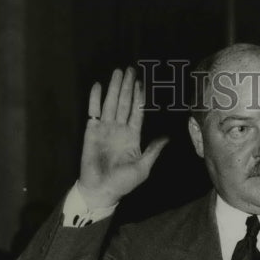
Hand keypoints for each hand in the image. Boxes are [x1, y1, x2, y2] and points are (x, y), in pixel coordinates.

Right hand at [78, 66, 168, 208]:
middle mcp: (119, 129)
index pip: (137, 112)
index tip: (141, 83)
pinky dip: (95, 98)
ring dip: (114, 88)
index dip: (139, 98)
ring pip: (111, 103)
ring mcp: (105, 129)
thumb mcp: (143, 167)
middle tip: (130, 69)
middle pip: (124, 103)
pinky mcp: (91, 130)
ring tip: (118, 72)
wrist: (101, 190)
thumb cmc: (123, 182)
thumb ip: (154, 150)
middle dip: (127, 87)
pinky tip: (98, 86)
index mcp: (132, 137)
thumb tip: (168, 137)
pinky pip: (93, 111)